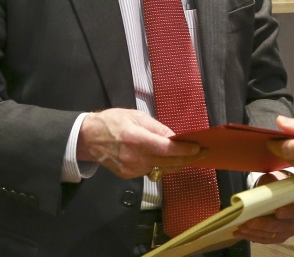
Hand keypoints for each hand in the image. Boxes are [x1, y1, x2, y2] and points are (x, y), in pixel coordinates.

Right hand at [76, 109, 204, 179]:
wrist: (89, 139)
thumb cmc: (113, 122)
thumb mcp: (136, 116)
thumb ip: (157, 128)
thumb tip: (175, 137)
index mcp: (136, 139)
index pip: (166, 149)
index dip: (185, 150)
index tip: (199, 148)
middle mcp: (135, 157)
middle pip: (168, 162)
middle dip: (188, 158)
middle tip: (204, 153)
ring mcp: (132, 169)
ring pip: (162, 169)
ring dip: (178, 164)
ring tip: (192, 157)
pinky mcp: (129, 176)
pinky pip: (151, 171)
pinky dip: (162, 166)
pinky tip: (170, 160)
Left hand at [233, 171, 293, 243]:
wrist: (275, 192)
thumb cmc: (277, 183)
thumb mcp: (275, 178)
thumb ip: (273, 181)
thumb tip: (265, 184)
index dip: (290, 211)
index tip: (277, 212)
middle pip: (284, 226)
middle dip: (265, 225)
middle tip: (249, 221)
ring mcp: (288, 230)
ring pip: (272, 235)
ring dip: (255, 232)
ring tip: (240, 227)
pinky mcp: (278, 237)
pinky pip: (265, 239)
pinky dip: (251, 236)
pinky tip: (240, 232)